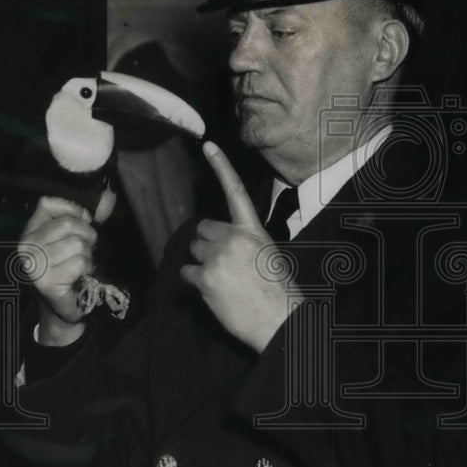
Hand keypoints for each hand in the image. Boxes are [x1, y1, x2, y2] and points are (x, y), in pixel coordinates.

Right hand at [18, 196, 96, 345]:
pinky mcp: (47, 282)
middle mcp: (27, 246)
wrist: (62, 306)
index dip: (72, 209)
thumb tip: (109, 197)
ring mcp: (35, 265)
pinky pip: (80, 263)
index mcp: (29, 231)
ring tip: (81, 264)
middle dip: (86, 235)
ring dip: (87, 255)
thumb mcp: (70, 239)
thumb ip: (84, 218)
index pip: (47, 203)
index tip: (83, 221)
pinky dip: (87, 269)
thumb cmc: (68, 268)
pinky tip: (80, 276)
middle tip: (86, 248)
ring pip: (76, 244)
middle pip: (67, 223)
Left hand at [181, 141, 302, 352]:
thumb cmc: (280, 292)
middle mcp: (233, 239)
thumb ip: (247, 243)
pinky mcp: (204, 279)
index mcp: (253, 231)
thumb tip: (226, 244)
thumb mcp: (270, 255)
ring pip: (193, 250)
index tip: (207, 146)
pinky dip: (194, 282)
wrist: (279, 321)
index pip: (235, 192)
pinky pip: (186, 272)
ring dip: (201, 262)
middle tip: (222, 263)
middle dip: (207, 243)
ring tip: (221, 280)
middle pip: (203, 229)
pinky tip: (212, 291)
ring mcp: (216, 258)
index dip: (221, 166)